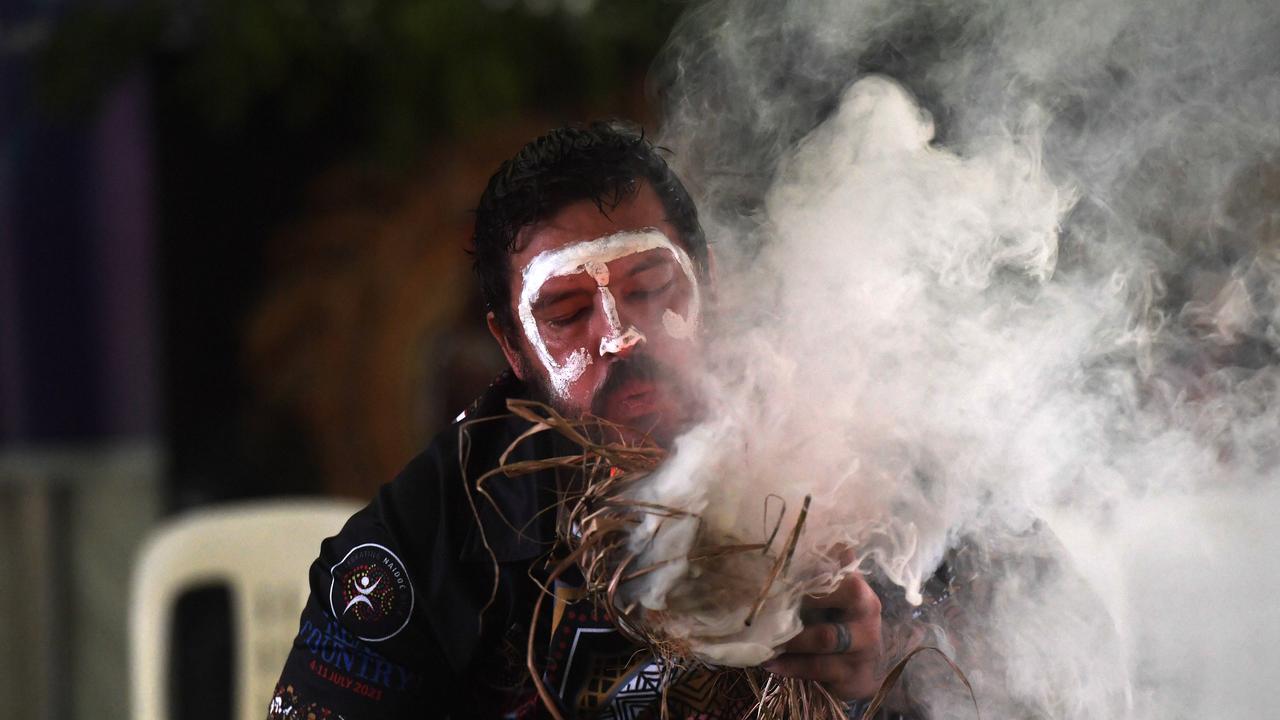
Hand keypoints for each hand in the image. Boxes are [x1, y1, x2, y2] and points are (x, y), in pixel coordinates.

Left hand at [763, 571, 883, 699]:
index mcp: (861, 592)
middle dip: (804, 598)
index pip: (842, 573)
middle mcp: (867, 616)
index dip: (814, 571)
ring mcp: (863, 647)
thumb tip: (809, 540)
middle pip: (842, 597)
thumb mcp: (834, 600)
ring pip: (825, 636)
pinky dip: (790, 665)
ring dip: (791, 637)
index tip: (784, 574)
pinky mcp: (852, 675)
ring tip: (765, 638)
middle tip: (771, 602)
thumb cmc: (841, 627)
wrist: (864, 672)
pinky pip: (817, 667)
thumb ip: (822, 575)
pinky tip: (770, 663)